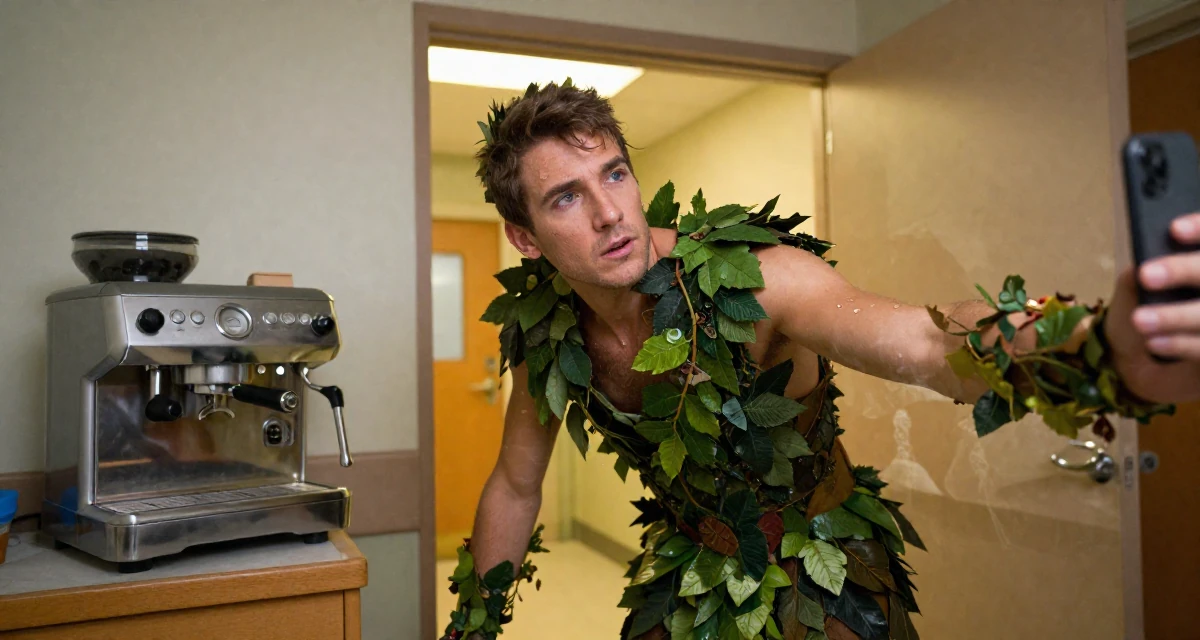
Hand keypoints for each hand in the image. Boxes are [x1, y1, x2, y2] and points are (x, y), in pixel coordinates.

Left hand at [1106, 212, 1199, 403]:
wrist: (1139, 361)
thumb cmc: (1142, 311)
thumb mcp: (1134, 288)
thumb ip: (1141, 272)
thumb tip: (1143, 266)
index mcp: (1197, 264)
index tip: (1174, 229)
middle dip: (1184, 270)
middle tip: (1146, 275)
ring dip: (1175, 316)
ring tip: (1141, 320)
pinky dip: (1182, 344)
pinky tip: (1154, 343)